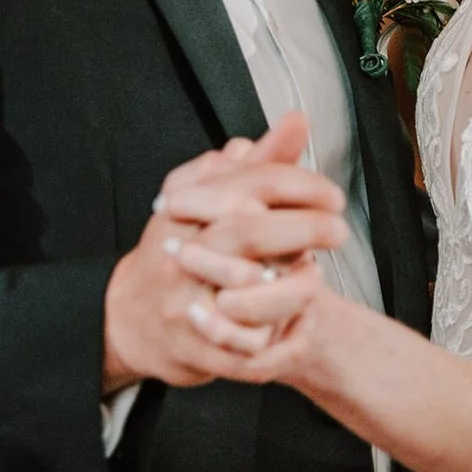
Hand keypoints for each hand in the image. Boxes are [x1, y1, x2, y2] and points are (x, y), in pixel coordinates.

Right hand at [102, 116, 346, 391]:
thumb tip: (297, 121)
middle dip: (304, 229)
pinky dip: (280, 341)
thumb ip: (259, 165)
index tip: (333, 197)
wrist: (132, 314)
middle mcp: (181, 251)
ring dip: (292, 291)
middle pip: (248, 232)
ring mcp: (185, 302)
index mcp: (185, 207)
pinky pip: (246, 350)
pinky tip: (301, 325)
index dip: (301, 186)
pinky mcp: (195, 348)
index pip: (250, 184)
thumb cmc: (183, 247)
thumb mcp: (210, 198)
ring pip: (247, 296)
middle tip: (340, 231)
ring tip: (316, 281)